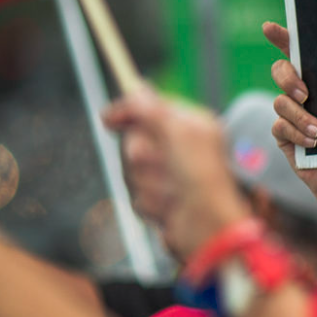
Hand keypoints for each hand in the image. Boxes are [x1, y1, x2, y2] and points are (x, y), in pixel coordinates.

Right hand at [101, 89, 248, 261]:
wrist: (209, 227)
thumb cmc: (201, 177)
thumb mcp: (177, 133)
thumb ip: (152, 110)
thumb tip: (136, 88)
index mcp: (192, 126)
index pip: (151, 108)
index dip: (128, 112)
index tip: (107, 119)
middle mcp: (182, 147)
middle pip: (135, 141)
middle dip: (143, 156)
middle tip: (165, 164)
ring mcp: (172, 175)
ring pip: (133, 171)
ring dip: (149, 182)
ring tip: (172, 190)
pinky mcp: (164, 200)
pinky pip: (138, 196)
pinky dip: (152, 202)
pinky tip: (170, 207)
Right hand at [261, 22, 316, 198]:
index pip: (296, 52)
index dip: (281, 37)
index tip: (268, 28)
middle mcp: (299, 92)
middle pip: (280, 71)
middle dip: (288, 78)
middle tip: (305, 93)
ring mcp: (288, 112)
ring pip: (281, 102)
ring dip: (300, 116)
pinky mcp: (283, 134)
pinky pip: (280, 126)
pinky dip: (297, 134)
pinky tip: (314, 143)